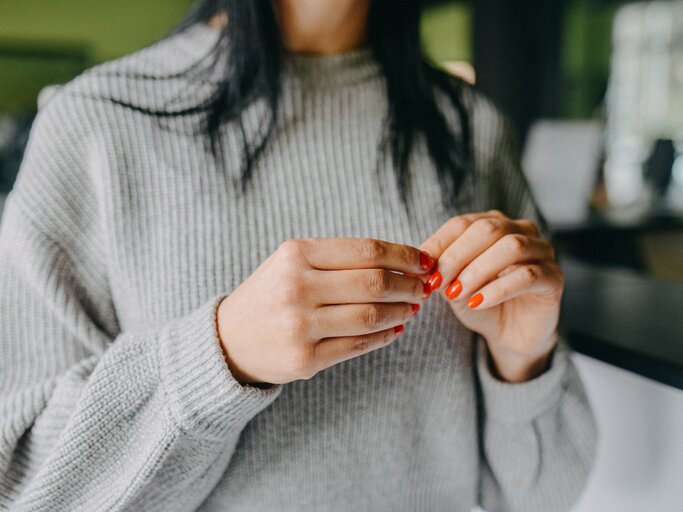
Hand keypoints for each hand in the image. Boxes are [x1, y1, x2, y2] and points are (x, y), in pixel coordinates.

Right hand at [216, 238, 435, 385]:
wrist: (228, 340)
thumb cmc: (271, 294)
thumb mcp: (293, 263)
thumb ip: (340, 260)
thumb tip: (403, 265)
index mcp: (295, 254)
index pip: (366, 251)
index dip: (403, 256)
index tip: (423, 261)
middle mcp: (296, 287)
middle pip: (373, 283)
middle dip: (409, 285)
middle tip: (423, 287)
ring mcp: (299, 326)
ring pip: (370, 316)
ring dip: (401, 311)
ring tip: (412, 307)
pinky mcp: (304, 360)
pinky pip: (358, 346)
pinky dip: (384, 336)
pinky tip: (395, 329)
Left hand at [419, 210, 562, 382]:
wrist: (508, 335)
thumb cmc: (479, 302)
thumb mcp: (453, 284)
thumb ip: (441, 271)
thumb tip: (422, 264)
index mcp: (492, 224)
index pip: (462, 223)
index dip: (439, 244)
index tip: (421, 269)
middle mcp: (520, 230)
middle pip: (487, 229)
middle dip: (457, 256)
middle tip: (437, 282)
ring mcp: (542, 251)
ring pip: (511, 247)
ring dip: (477, 271)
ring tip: (456, 293)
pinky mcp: (553, 278)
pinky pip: (528, 275)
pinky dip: (498, 289)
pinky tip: (478, 303)